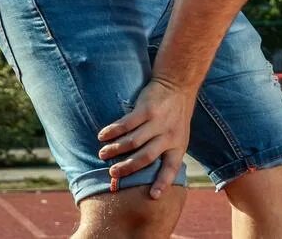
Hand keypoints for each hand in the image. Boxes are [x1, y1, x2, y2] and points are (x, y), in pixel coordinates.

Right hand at [97, 77, 193, 198]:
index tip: (153, 196)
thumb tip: (147, 176)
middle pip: (145, 157)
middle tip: (112, 173)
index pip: (171, 167)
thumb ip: (166, 151)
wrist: (178, 85)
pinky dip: (112, 131)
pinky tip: (102, 135)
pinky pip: (126, 124)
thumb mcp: (179, 134)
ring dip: (114, 150)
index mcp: (178, 144)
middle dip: (127, 168)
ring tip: (103, 153)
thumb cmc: (175, 115)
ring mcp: (158, 121)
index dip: (162, 182)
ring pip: (132, 142)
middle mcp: (169, 135)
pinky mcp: (147, 109)